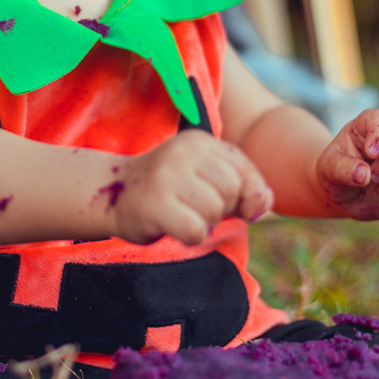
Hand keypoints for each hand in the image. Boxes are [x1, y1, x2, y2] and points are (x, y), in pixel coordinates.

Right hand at [107, 132, 272, 245]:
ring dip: (205, 223)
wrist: (114, 196)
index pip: (244, 169)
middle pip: (231, 189)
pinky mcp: (154, 203)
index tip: (234, 207)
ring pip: (214, 209)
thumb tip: (265, 203)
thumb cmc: (171, 191)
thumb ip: (244, 186)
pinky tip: (175, 228)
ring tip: (184, 215)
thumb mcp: (207, 178)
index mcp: (200, 141)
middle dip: (222, 208)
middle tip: (197, 209)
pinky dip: (192, 237)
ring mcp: (167, 175)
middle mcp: (184, 151)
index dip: (246, 195)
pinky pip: (196, 229)